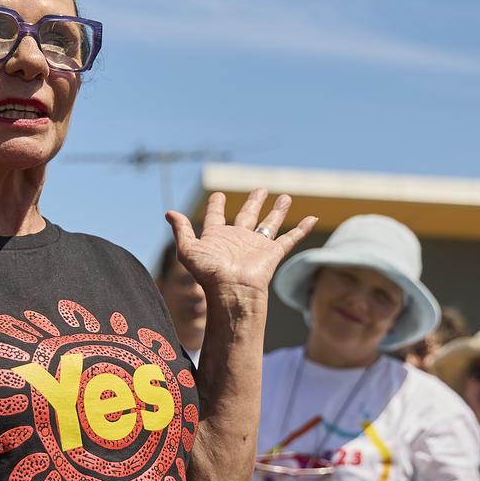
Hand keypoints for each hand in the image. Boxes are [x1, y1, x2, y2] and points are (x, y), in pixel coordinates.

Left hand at [166, 189, 315, 299]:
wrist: (232, 291)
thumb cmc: (209, 273)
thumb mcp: (188, 250)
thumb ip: (181, 230)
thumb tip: (169, 212)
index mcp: (217, 237)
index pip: (216, 216)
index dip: (216, 205)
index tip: (218, 194)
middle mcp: (238, 239)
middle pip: (247, 215)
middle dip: (253, 202)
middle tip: (259, 189)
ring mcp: (256, 246)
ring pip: (269, 223)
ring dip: (277, 211)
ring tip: (284, 197)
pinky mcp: (273, 253)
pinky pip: (290, 238)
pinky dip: (301, 229)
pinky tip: (311, 218)